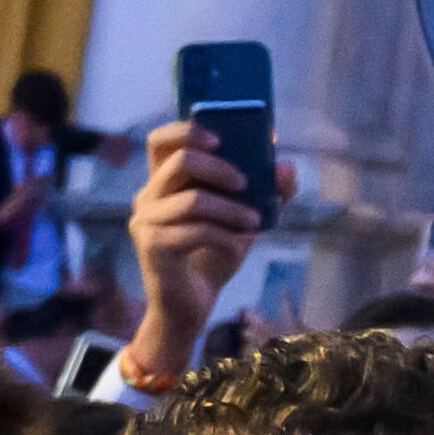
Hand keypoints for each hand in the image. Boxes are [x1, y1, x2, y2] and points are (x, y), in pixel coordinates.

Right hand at [120, 116, 278, 385]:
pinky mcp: (152, 247)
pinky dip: (224, 235)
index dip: (188, 129)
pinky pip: (194, 231)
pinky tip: (238, 244)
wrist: (190, 305)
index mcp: (165, 180)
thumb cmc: (212, 254)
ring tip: (253, 221)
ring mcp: (145, 222)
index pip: (160, 139)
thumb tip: (287, 168)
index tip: (223, 138)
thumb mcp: (244, 219)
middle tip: (246, 182)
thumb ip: (266, 192)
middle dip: (219, 167)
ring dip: (230, 209)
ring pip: (191, 199)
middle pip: (177, 160)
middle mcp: (148, 196)